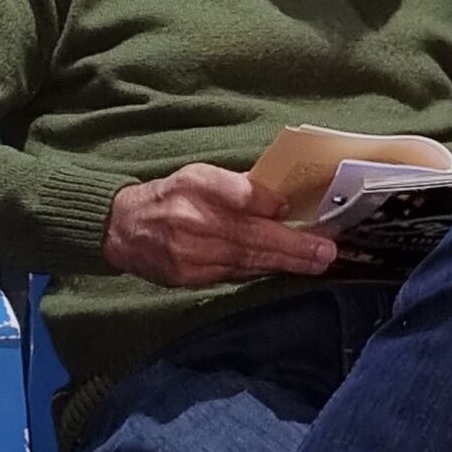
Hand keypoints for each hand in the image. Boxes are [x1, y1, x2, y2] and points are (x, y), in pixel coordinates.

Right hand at [103, 163, 336, 286]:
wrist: (125, 228)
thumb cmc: (171, 195)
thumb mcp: (199, 175)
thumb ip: (237, 186)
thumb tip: (277, 201)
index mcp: (196, 185)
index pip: (238, 194)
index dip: (266, 203)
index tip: (290, 208)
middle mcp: (192, 219)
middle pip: (250, 234)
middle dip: (293, 245)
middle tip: (326, 251)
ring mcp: (190, 253)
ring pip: (246, 259)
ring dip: (285, 263)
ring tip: (316, 263)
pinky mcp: (188, 277)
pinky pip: (232, 274)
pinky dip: (260, 272)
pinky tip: (283, 270)